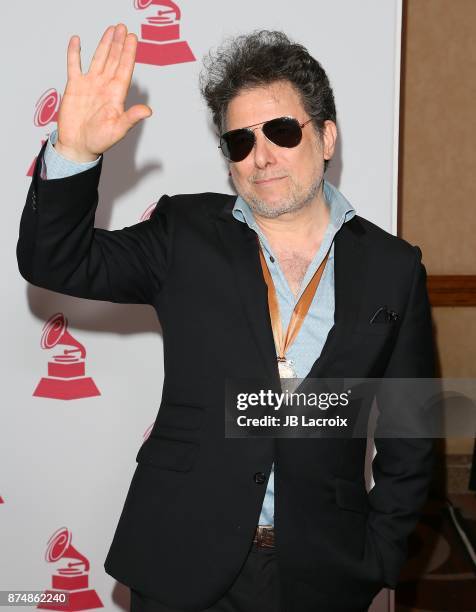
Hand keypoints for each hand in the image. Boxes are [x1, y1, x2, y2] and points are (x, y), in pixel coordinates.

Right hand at [55, 24, 151, 161]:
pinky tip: (77, 40)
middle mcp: (104, 87)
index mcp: (116, 95)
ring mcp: (90, 85)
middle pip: (114, 60)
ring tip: (111, 29)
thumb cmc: (99, 141)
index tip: (133, 38)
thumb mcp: (118, 130)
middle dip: (119, 44)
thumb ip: (131, 118)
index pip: (125, 69)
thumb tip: (148, 111)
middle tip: (123, 28)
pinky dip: (75, 53)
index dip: (129, 54)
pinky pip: (74, 65)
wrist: (78, 146)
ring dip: (104, 44)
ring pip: (99, 59)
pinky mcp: (74, 86)